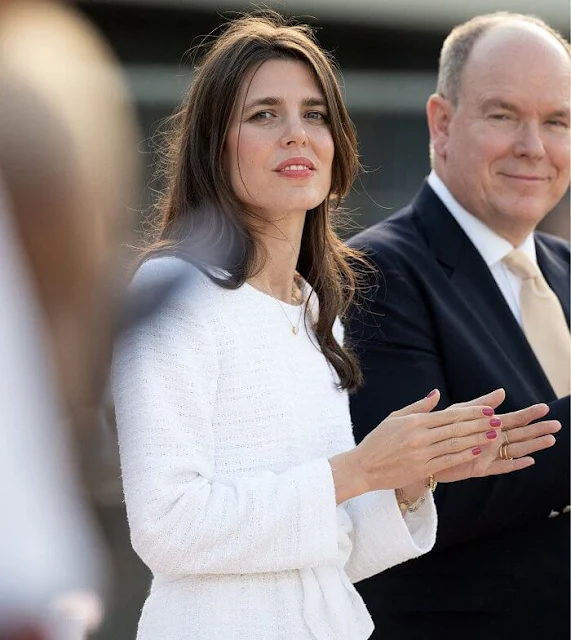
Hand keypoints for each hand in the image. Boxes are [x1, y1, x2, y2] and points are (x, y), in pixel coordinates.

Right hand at [331, 388, 503, 502]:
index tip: (487, 410)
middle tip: (498, 421)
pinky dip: (464, 455)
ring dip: (477, 439)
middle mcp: (419, 436)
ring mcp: (421, 453)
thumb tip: (437, 393)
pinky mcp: (421, 468)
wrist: (363, 467)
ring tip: (494, 435)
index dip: (471, 413)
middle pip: (456, 428)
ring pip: (455, 444)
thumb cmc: (378, 441)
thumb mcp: (395, 418)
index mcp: (414, 421)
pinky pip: (447, 460)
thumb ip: (418, 406)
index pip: (448, 415)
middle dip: (479, 424)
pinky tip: (477, 451)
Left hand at [433, 399, 559, 482]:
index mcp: (486, 425)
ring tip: (550, 439)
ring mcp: (487, 454)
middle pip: (519, 434)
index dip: (528, 414)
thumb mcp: (460, 412)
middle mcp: (490, 440)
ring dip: (532, 445)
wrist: (424, 450)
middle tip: (557, 425)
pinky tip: (530, 461)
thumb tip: (502, 391)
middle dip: (537, 429)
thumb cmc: (440, 429)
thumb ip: (480, 404)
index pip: (512, 418)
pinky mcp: (479, 468)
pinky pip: (501, 467)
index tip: (544, 407)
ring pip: (515, 449)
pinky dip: (515, 464)